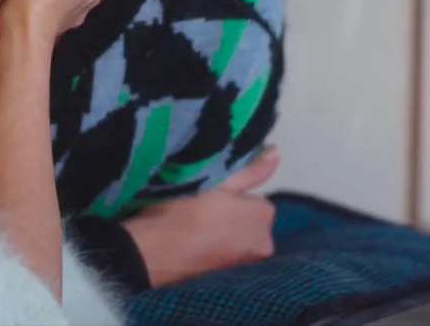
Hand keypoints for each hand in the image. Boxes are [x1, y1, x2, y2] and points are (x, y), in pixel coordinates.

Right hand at [123, 146, 281, 287]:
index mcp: (264, 216)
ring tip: (195, 225)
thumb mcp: (216, 180)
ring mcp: (246, 264)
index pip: (255, 198)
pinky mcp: (228, 276)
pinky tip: (195, 242)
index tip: (209, 194)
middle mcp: (264, 244)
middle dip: (232, 215)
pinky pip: (226, 252)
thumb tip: (277, 153)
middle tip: (200, 209)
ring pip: (237, 236)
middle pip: (249, 219)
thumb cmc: (183, 210)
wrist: (152, 253)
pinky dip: (214, 246)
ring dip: (223, 231)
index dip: (232, 194)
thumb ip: (250, 170)